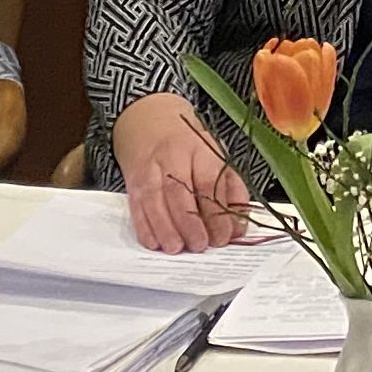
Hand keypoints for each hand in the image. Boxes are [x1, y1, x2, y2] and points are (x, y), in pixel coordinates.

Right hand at [113, 94, 249, 252]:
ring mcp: (149, 170)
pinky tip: (155, 242)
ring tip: (177, 248)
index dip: (215, 214)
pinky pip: (136, 207)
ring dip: (166, 230)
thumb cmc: (188, 145)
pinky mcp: (132, 182)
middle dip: (190, 224)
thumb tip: (238, 226)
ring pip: (154, 201)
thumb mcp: (217, 156)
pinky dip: (145, 228)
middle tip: (199, 246)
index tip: (222, 237)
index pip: (208, 184)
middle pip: (179, 194)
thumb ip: (231, 190)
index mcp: (199, 150)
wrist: (149, 122)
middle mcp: (172, 157)